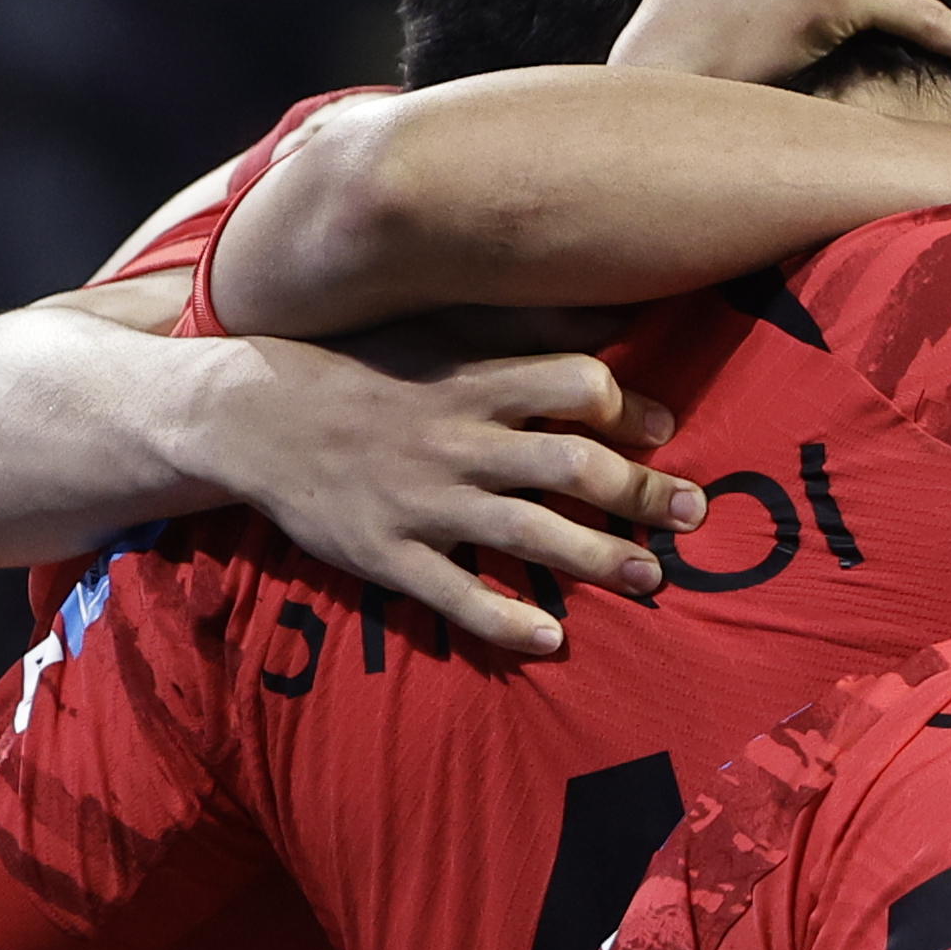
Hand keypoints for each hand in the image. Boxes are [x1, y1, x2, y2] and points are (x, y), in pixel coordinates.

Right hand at [183, 336, 699, 657]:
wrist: (257, 419)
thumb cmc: (368, 373)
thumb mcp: (440, 336)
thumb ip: (522, 333)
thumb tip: (613, 310)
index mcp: (474, 384)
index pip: (574, 384)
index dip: (627, 407)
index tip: (665, 430)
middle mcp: (458, 442)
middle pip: (570, 466)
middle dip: (640, 492)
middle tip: (693, 514)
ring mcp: (424, 503)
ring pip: (528, 535)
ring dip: (598, 559)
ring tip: (650, 577)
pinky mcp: (387, 555)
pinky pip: (456, 596)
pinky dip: (508, 622)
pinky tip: (552, 639)